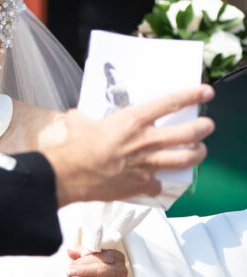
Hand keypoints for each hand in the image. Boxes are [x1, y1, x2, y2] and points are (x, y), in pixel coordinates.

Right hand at [44, 85, 213, 206]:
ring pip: (185, 159)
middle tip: (206, 126)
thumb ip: (82, 118)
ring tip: (198, 152)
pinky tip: (157, 182)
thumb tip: (75, 116)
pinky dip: (160, 184)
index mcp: (134, 120)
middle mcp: (147, 140)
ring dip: (196, 155)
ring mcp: (147, 163)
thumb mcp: (78, 123)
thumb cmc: (75, 147)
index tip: (206, 92)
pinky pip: (159, 185)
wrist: (70, 174)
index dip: (193, 95)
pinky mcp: (141, 184)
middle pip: (190, 133)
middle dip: (203, 128)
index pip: (172, 102)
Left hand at [67, 247, 126, 276]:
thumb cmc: (98, 270)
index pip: (101, 257)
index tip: (71, 265)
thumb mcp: (91, 259)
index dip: (85, 260)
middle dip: (84, 271)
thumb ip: (81, 254)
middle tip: (68, 272)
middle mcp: (120, 270)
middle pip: (102, 270)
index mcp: (116, 257)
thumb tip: (69, 251)